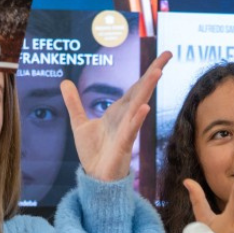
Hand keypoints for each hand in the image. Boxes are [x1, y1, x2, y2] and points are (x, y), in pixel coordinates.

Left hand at [62, 51, 170, 181]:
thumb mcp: (79, 123)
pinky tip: (144, 108)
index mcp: (119, 110)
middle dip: (154, 72)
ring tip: (158, 72)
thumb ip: (74, 103)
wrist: (96, 178)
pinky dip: (137, 119)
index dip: (148, 71)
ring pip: (139, 105)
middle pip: (142, 90)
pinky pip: (131, 130)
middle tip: (168, 54)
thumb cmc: (94, 153)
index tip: (163, 57)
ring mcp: (127, 130)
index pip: (136, 86)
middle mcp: (126, 117)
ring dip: (147, 89)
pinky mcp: (124, 145)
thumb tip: (65, 82)